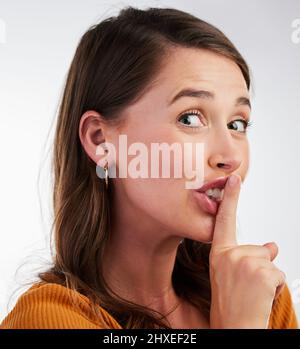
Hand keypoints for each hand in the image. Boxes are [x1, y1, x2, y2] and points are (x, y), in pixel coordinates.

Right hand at [209, 174, 285, 328]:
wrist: (233, 327)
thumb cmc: (230, 304)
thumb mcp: (231, 276)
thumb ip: (246, 256)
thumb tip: (273, 245)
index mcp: (219, 254)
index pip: (224, 221)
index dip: (230, 199)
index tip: (234, 179)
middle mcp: (229, 254)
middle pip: (259, 249)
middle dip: (261, 266)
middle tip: (246, 288)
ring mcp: (245, 262)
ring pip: (270, 262)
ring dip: (267, 279)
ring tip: (252, 294)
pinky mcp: (262, 271)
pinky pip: (278, 274)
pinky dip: (275, 286)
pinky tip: (261, 297)